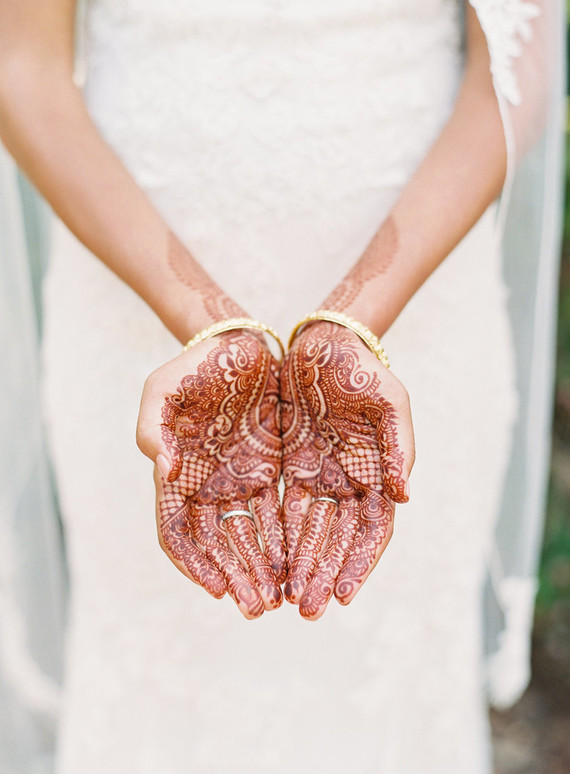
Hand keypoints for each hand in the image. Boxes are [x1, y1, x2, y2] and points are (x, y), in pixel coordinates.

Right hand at [137, 331, 285, 618]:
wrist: (239, 341)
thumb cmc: (197, 362)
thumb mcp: (161, 385)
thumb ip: (151, 426)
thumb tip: (164, 471)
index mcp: (176, 473)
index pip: (177, 532)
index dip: (193, 565)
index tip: (215, 589)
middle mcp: (205, 485)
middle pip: (216, 545)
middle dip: (234, 578)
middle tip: (256, 608)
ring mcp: (238, 480)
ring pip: (247, 537)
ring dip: (259, 570)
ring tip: (278, 600)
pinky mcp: (269, 470)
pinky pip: (276, 513)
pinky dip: (282, 541)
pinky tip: (296, 565)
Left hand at [280, 321, 414, 618]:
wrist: (324, 341)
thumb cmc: (362, 369)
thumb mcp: (390, 400)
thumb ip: (400, 446)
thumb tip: (403, 497)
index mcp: (377, 473)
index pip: (370, 531)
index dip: (358, 564)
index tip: (342, 595)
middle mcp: (348, 483)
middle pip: (336, 540)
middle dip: (322, 575)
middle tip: (307, 611)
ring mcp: (318, 477)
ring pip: (309, 532)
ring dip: (299, 566)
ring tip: (285, 600)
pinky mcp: (289, 467)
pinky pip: (281, 509)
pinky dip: (277, 537)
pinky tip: (266, 563)